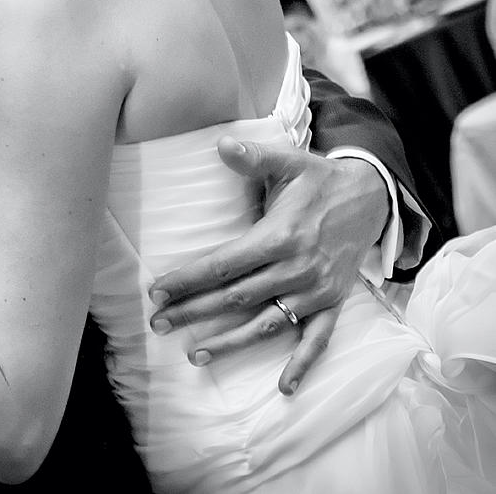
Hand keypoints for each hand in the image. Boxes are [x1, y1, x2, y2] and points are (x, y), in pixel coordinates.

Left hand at [148, 136, 389, 394]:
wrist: (374, 197)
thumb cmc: (320, 181)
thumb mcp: (290, 163)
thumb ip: (254, 157)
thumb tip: (221, 144)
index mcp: (280, 237)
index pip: (224, 264)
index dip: (189, 279)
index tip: (157, 291)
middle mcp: (297, 269)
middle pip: (236, 297)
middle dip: (194, 311)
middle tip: (158, 323)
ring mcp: (316, 291)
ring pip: (267, 323)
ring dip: (231, 342)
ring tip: (194, 354)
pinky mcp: (333, 303)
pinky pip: (317, 340)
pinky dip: (302, 364)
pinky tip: (284, 388)